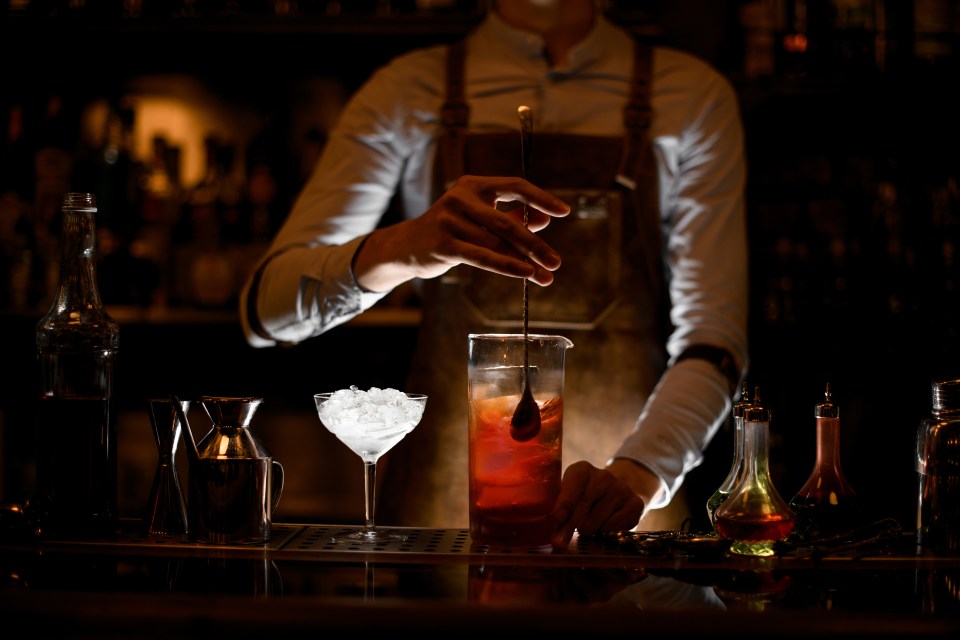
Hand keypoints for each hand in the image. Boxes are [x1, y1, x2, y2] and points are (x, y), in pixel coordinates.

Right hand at [353, 174, 569, 292]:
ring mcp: (450, 220)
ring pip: (497, 244)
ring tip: (546, 276)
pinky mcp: (444, 244)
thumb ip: (508, 217)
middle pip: (508, 221)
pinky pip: (483, 257)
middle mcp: (461, 198)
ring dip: (525, 262)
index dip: (540, 199)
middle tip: (556, 261)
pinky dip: (507, 266)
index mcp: (473, 185)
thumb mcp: (478, 218)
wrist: (406, 246)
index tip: (564, 212)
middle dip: (536, 244)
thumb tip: (542, 221)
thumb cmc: (450, 230)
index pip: (514, 185)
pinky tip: (526, 274)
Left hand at [550, 460, 644, 549]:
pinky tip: (604, 522)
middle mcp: (603, 476)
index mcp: (582, 470)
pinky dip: (604, 531)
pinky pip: (612, 529)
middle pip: (582, 507)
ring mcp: (621, 489)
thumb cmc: (584, 494)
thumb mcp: (569, 492)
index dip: (564, 504)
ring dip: (587, 529)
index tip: (557, 519)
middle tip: (559, 541)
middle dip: (568, 526)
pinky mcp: (635, 504)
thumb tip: (555, 535)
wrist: (616, 491)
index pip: (573, 486)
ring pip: (594, 522)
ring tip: (589, 521)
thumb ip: (559, 508)